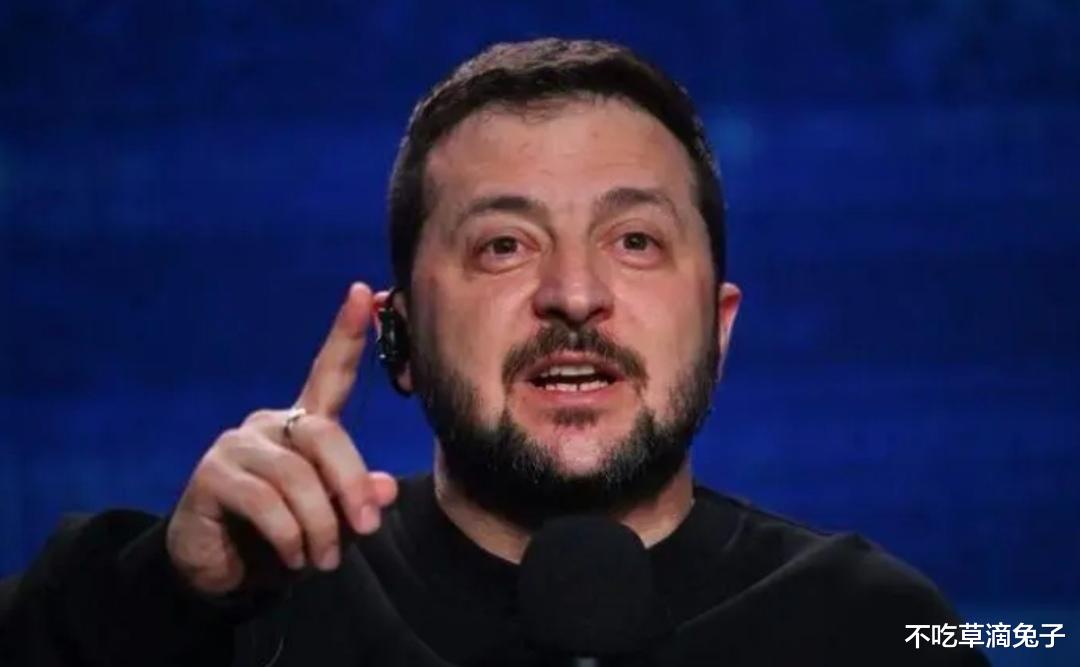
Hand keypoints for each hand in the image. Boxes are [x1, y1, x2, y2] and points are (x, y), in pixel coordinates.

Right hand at [166, 283, 398, 594]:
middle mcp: (270, 424)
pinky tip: (292, 557)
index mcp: (303, 425)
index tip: (365, 293)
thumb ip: (357, 501)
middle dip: (351, 486)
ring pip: (297, 476)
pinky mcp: (212, 474)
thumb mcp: (333, 522)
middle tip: (365, 530)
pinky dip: (289, 535)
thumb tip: (384, 490)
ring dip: (319, 525)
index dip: (347, 334)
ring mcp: (237, 445)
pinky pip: (266, 502)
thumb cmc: (286, 537)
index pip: (328, 372)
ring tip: (323, 559)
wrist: (225, 573)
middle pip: (325, 435)